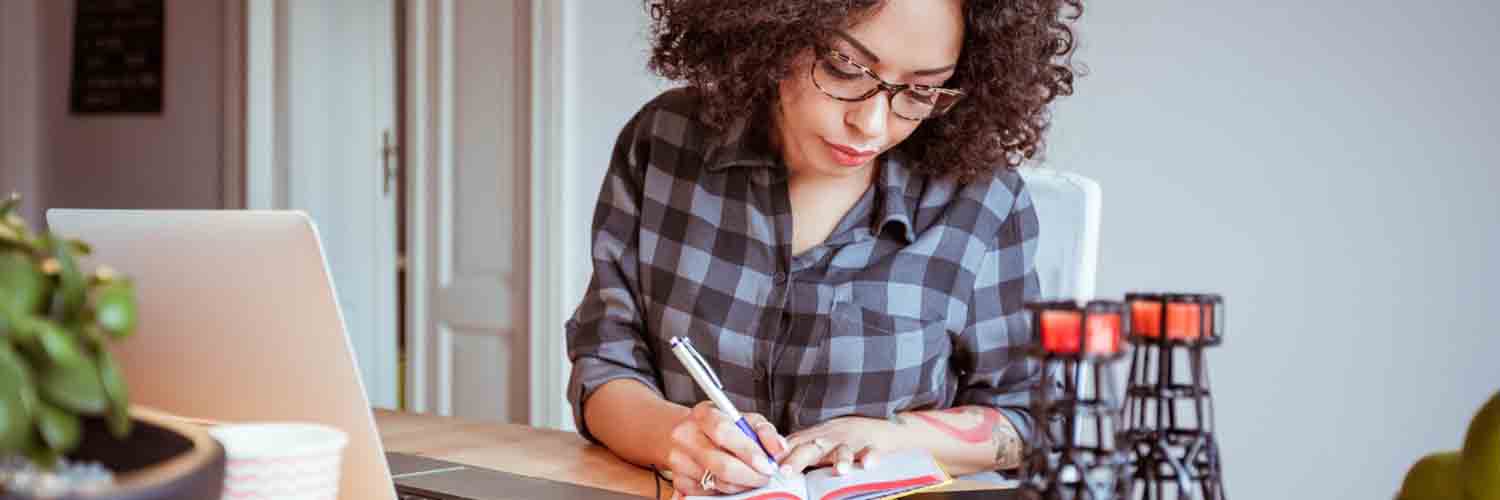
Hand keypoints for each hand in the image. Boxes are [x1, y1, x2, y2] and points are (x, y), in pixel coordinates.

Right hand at [663, 401, 788, 496]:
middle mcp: (685, 436)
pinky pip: (710, 494)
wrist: (687, 435)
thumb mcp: (744, 419)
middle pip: (722, 465)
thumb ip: (764, 431)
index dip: (749, 452)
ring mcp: (679, 460)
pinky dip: (727, 490)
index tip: (767, 464)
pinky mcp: (679, 481)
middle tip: (766, 476)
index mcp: (702, 414)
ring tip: (752, 477)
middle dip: (751, 475)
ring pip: (719, 483)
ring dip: (742, 485)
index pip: (724, 432)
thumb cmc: (721, 426)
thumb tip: (779, 450)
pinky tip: (733, 480)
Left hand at [781, 416, 897, 476]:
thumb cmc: (844, 436)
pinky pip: (872, 451)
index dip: (779, 454)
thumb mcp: (818, 439)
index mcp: (815, 439)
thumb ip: (797, 448)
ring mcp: (852, 442)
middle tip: (786, 470)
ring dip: (840, 460)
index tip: (766, 464)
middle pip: (812, 447)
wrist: (880, 424)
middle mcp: (831, 439)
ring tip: (839, 471)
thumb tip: (770, 458)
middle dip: (798, 458)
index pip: (792, 446)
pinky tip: (868, 464)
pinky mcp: (873, 445)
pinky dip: (871, 457)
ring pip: (843, 450)